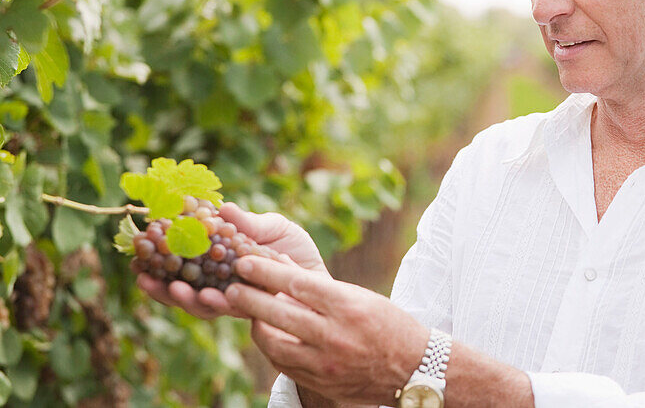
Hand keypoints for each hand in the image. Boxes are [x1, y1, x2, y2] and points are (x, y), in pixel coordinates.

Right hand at [136, 202, 329, 319]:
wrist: (322, 278)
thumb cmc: (295, 251)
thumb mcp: (276, 227)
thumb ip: (250, 223)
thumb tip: (223, 208)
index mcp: (218, 263)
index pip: (182, 263)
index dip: (159, 261)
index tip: (138, 254)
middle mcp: (221, 284)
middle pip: (183, 288)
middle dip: (160, 285)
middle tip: (143, 277)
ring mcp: (235, 299)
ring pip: (202, 304)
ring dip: (185, 297)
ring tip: (175, 288)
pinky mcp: (252, 312)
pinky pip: (231, 311)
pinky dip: (219, 304)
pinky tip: (210, 297)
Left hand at [225, 256, 429, 405]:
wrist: (412, 368)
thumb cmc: (386, 323)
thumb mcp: (359, 296)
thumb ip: (321, 287)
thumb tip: (283, 266)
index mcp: (347, 306)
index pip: (297, 283)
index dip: (266, 271)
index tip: (244, 261)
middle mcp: (335, 335)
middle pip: (280, 313)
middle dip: (250, 297)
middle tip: (232, 285)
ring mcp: (327, 363)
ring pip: (275, 344)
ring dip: (256, 325)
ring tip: (247, 312)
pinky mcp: (322, 383)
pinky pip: (284, 366)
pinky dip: (271, 348)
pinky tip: (266, 335)